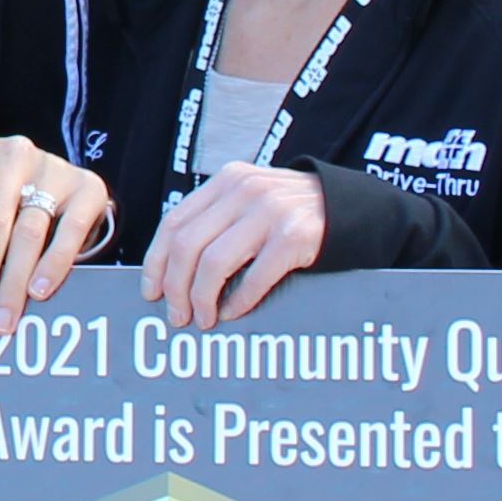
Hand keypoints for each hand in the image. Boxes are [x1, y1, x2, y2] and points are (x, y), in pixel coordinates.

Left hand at [0, 133, 110, 333]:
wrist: (66, 181)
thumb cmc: (12, 200)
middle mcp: (14, 153)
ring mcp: (53, 167)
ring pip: (27, 232)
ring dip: (13, 281)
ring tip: (4, 315)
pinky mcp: (88, 186)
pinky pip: (69, 232)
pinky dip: (51, 265)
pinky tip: (38, 291)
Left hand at [140, 161, 327, 328]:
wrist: (350, 208)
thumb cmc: (290, 213)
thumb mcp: (249, 201)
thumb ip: (216, 221)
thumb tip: (171, 270)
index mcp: (226, 181)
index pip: (174, 222)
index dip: (156, 262)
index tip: (151, 291)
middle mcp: (244, 191)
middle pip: (188, 245)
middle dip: (175, 287)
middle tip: (176, 316)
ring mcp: (271, 212)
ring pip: (214, 263)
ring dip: (202, 299)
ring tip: (203, 319)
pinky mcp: (296, 237)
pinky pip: (254, 277)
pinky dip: (239, 301)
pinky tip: (233, 312)